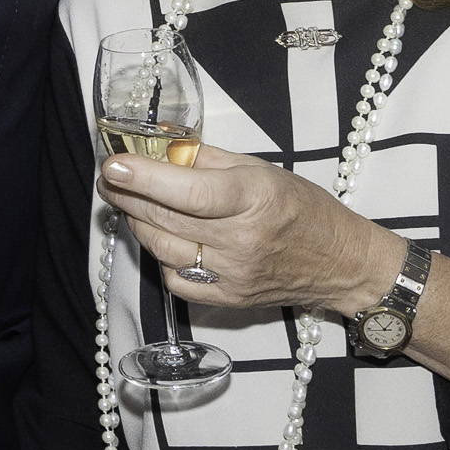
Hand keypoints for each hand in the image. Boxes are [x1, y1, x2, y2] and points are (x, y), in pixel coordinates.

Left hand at [98, 145, 398, 315]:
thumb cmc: (303, 208)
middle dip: (127, 195)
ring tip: (132, 203)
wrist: (340, 263)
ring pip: (163, 250)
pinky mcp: (228, 299)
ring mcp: (233, 274)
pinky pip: (176, 279)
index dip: (145, 179)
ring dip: (139, 223)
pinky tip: (164, 238)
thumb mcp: (262, 169)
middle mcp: (241, 240)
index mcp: (254, 198)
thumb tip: (161, 150)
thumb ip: (208, 160)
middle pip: (167, 218)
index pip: (190, 191)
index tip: (113, 166)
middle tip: (109, 178)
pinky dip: (161, 256)